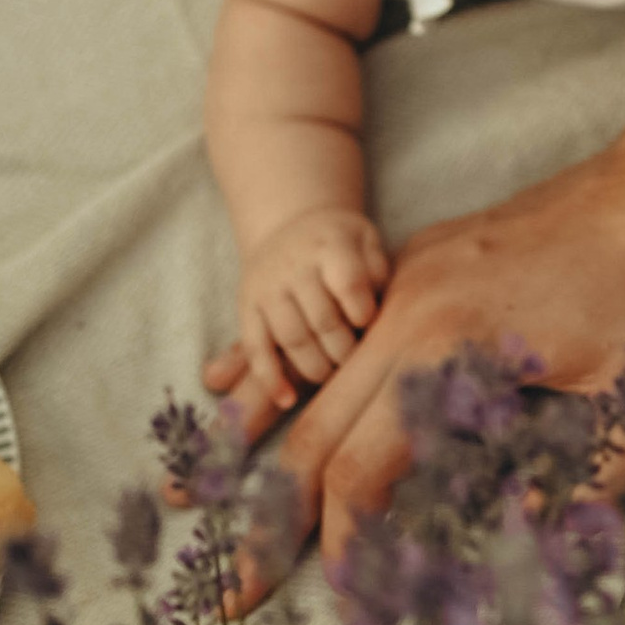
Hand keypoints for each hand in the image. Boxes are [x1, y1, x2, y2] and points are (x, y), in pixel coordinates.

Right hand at [207, 204, 391, 420]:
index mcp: (330, 245)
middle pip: (322, 320)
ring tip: (333, 374)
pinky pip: (255, 348)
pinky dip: (270, 379)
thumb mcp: (365, 239)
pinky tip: (288, 399)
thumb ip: (377, 270)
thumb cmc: (339, 242)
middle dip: (345, 350)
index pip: (348, 283)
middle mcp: (294, 265)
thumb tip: (374, 311)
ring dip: (316, 367)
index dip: (363, 313)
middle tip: (357, 362)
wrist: (288, 224)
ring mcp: (267, 288)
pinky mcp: (246, 308)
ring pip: (292, 339)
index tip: (371, 326)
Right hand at [237, 154, 624, 593]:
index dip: (345, 546)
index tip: (346, 603)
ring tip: (187, 500)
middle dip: (267, 519)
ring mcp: (405, 282)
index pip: (362, 470)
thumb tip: (509, 532)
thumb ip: (571, 486)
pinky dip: (283, 369)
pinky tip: (228, 385)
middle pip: (310, 429)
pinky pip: (334, 329)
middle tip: (228, 591)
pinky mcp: (418, 267)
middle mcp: (404, 312)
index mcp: (447, 351)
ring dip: (251, 442)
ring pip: (309, 374)